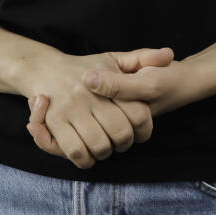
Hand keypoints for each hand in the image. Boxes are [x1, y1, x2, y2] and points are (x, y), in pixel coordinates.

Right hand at [24, 47, 174, 169]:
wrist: (47, 70)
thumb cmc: (87, 67)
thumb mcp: (114, 59)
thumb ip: (143, 58)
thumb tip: (168, 55)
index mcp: (106, 79)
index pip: (137, 112)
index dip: (144, 127)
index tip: (140, 128)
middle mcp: (88, 95)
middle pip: (121, 134)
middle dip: (125, 142)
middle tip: (122, 140)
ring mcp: (70, 110)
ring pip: (100, 146)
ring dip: (106, 152)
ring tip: (105, 145)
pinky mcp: (55, 124)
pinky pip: (76, 152)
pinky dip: (86, 159)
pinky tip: (89, 152)